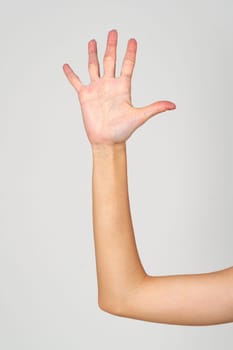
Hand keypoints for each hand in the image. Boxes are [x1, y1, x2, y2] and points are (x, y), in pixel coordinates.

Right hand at [63, 29, 175, 145]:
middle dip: (111, 46)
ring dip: (93, 54)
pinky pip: (76, 82)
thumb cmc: (122, 130)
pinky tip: (67, 66)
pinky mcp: (85, 96)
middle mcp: (109, 85)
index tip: (132, 40)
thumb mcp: (140, 116)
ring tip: (93, 41)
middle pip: (110, 60)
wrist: (107, 141)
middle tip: (113, 32)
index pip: (127, 65)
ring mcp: (97, 89)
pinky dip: (71, 74)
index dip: (130, 52)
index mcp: (123, 87)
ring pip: (93, 67)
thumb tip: (173, 105)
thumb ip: (155, 108)